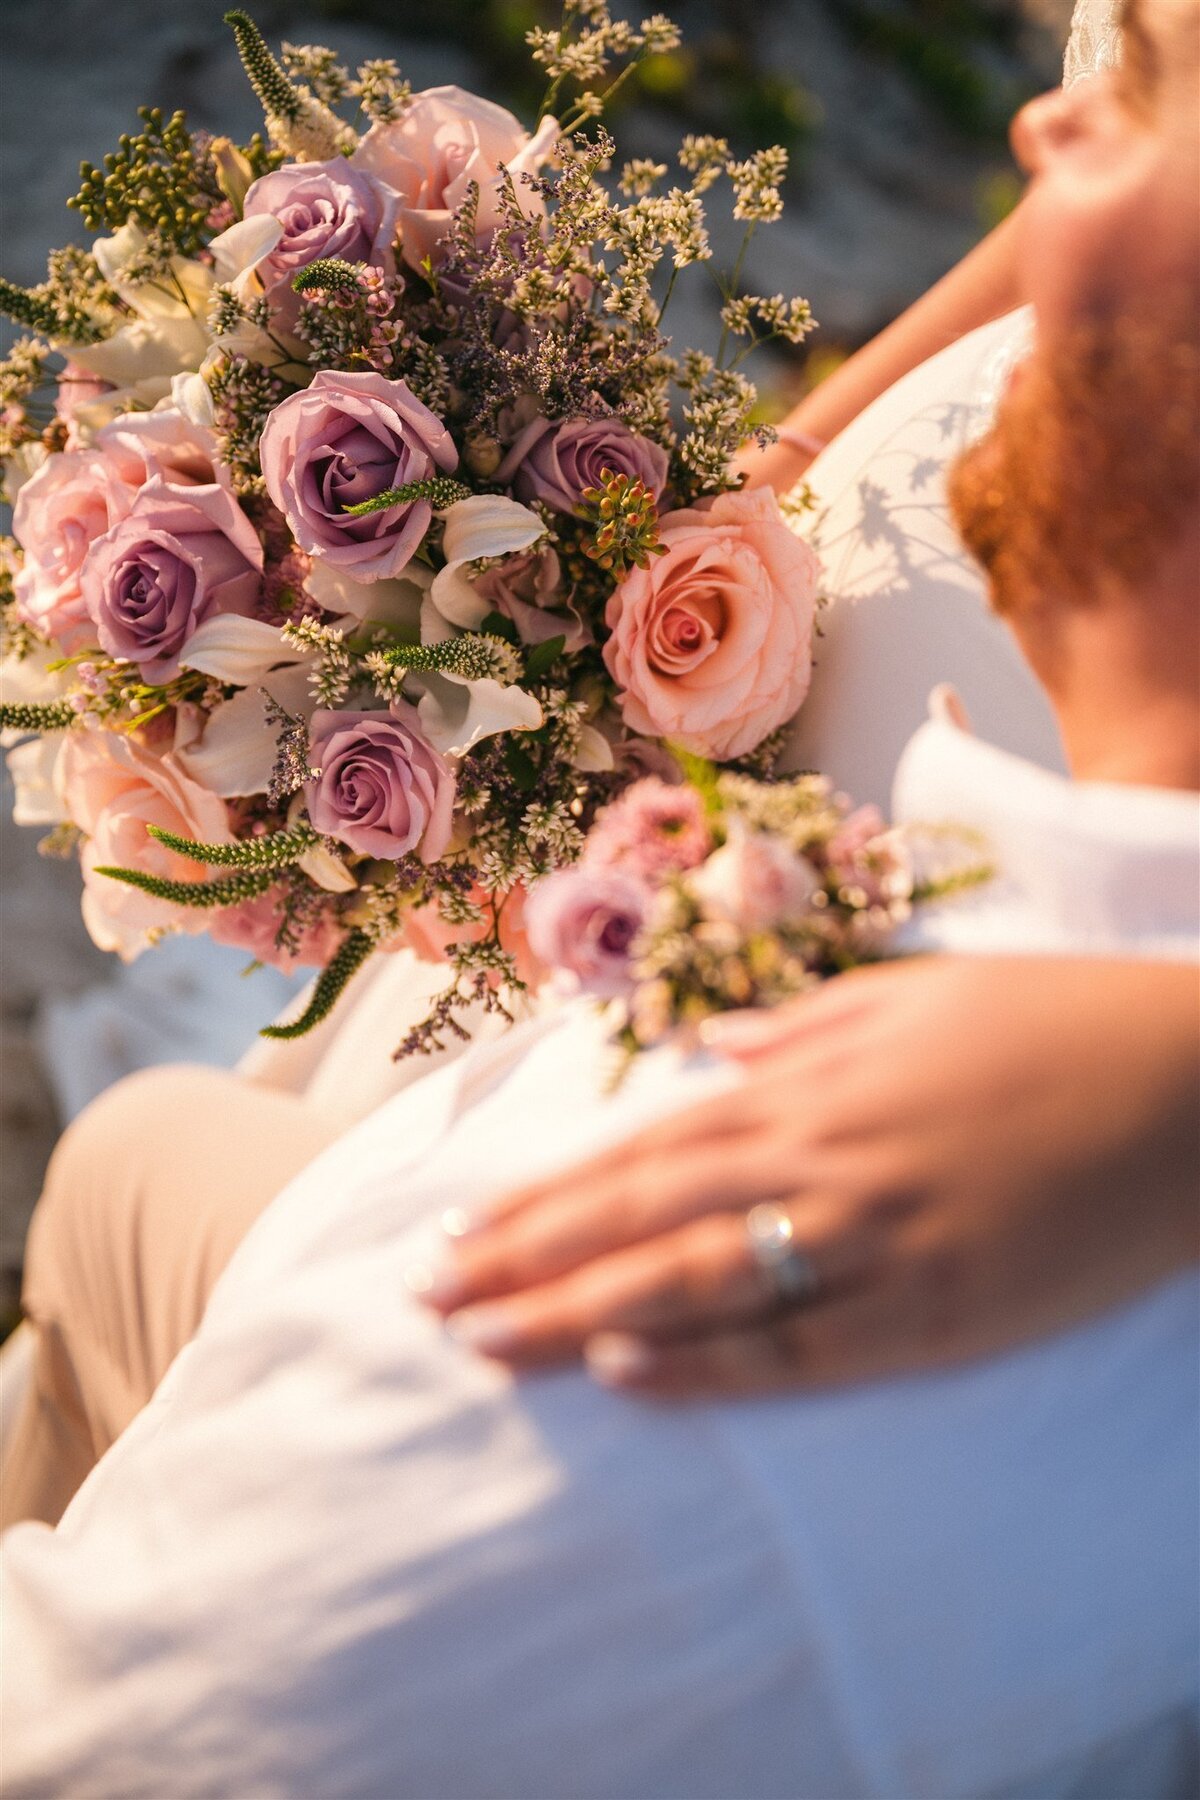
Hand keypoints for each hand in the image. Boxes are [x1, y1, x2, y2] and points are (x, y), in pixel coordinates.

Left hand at [417, 958, 1198, 1395]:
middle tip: (431, 1301)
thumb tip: (719, 1048)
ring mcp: (879, 1241)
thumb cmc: (1053, 1025)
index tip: (458, 1231)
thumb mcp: (917, 997)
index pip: (641, 1153)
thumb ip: (804, 1026)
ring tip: (489, 1345)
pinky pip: (804, 1349)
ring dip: (581, 1318)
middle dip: (525, 1263)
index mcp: (811, 1082)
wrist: (1192, 1088)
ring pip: (698, 1287)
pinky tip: (630, 1377)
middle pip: (641, 1222)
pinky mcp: (941, 1312)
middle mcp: (824, 1161)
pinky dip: (711, 1366)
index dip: (540, 1198)